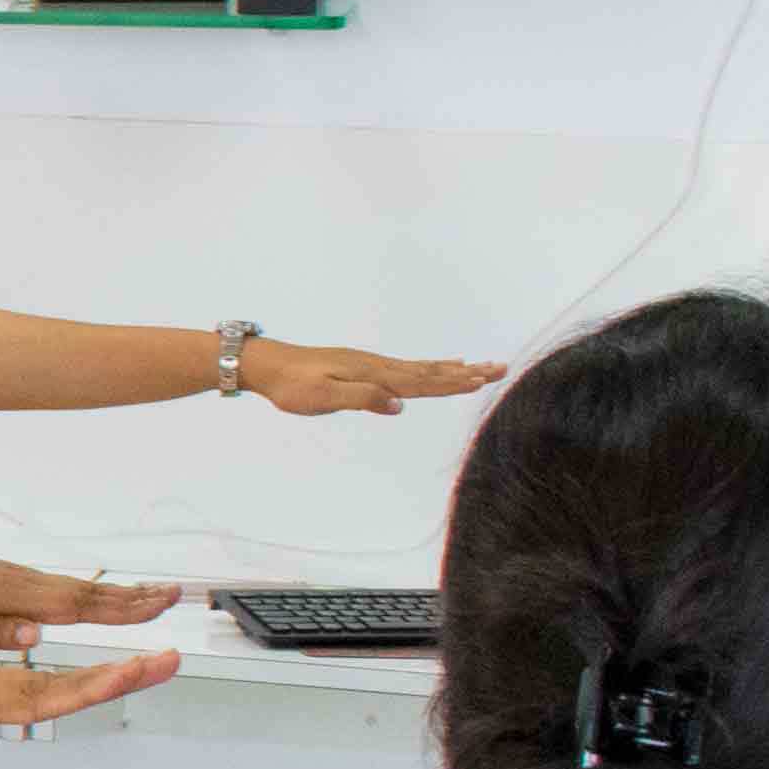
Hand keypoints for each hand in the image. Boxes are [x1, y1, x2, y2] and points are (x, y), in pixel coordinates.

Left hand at [0, 544, 183, 651]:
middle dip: (133, 597)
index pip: (74, 605)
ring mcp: (12, 578)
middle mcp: (17, 583)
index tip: (160, 606)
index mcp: (6, 597)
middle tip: (177, 595)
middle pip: (86, 592)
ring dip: (117, 592)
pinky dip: (87, 591)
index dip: (119, 609)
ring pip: (75, 587)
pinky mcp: (2, 579)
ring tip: (154, 593)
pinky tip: (98, 597)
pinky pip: (56, 587)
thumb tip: (36, 636)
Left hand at [237, 340, 501, 419]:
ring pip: (422, 368)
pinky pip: (406, 367)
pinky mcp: (364, 367)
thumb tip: (399, 405)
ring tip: (481, 366)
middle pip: (430, 371)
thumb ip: (362, 399)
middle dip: (466, 373)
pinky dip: (429, 366)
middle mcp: (378, 366)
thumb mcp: (323, 397)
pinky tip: (440, 364)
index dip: (453, 383)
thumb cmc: (291, 385)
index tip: (484, 380)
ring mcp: (372, 365)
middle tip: (501, 369)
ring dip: (454, 369)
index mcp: (373, 375)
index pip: (421, 382)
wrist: (267, 365)